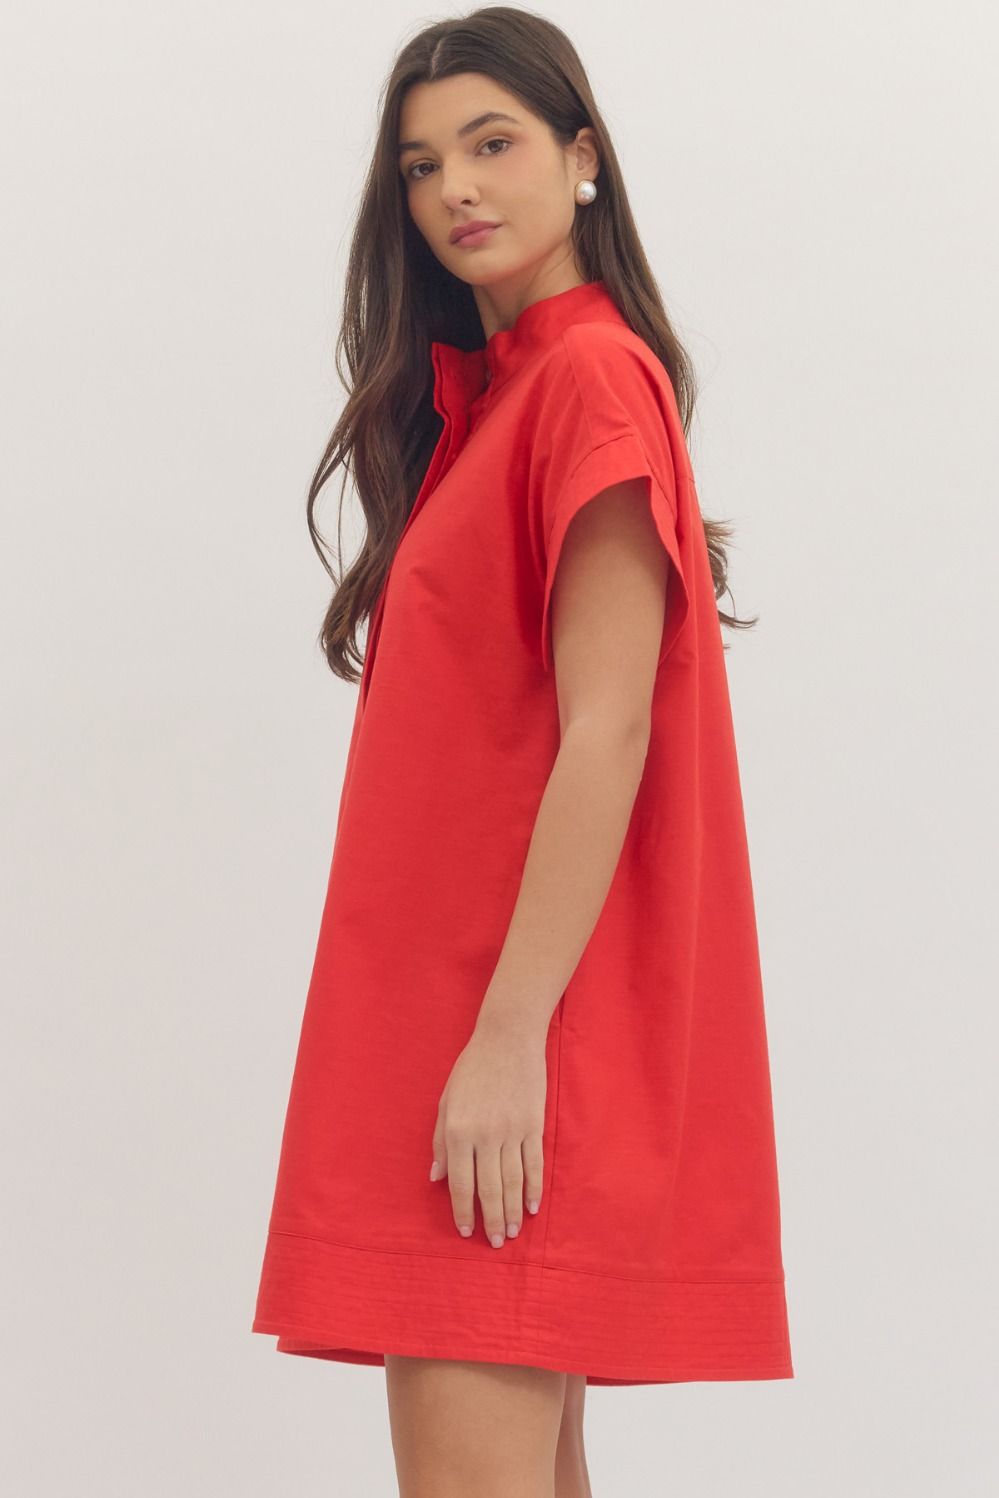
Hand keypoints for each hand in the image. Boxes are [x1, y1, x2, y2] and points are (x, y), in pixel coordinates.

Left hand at [430, 1018, 547, 1246]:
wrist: (508, 1038)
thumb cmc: (472, 1069)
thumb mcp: (446, 1101)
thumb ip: (440, 1141)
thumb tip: (435, 1178)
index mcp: (458, 1130)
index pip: (460, 1182)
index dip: (462, 1210)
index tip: (466, 1230)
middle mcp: (485, 1135)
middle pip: (490, 1189)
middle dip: (491, 1220)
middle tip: (493, 1243)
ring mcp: (512, 1131)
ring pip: (513, 1182)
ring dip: (513, 1211)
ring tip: (512, 1233)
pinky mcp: (534, 1125)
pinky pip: (534, 1164)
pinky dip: (534, 1188)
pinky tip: (533, 1207)